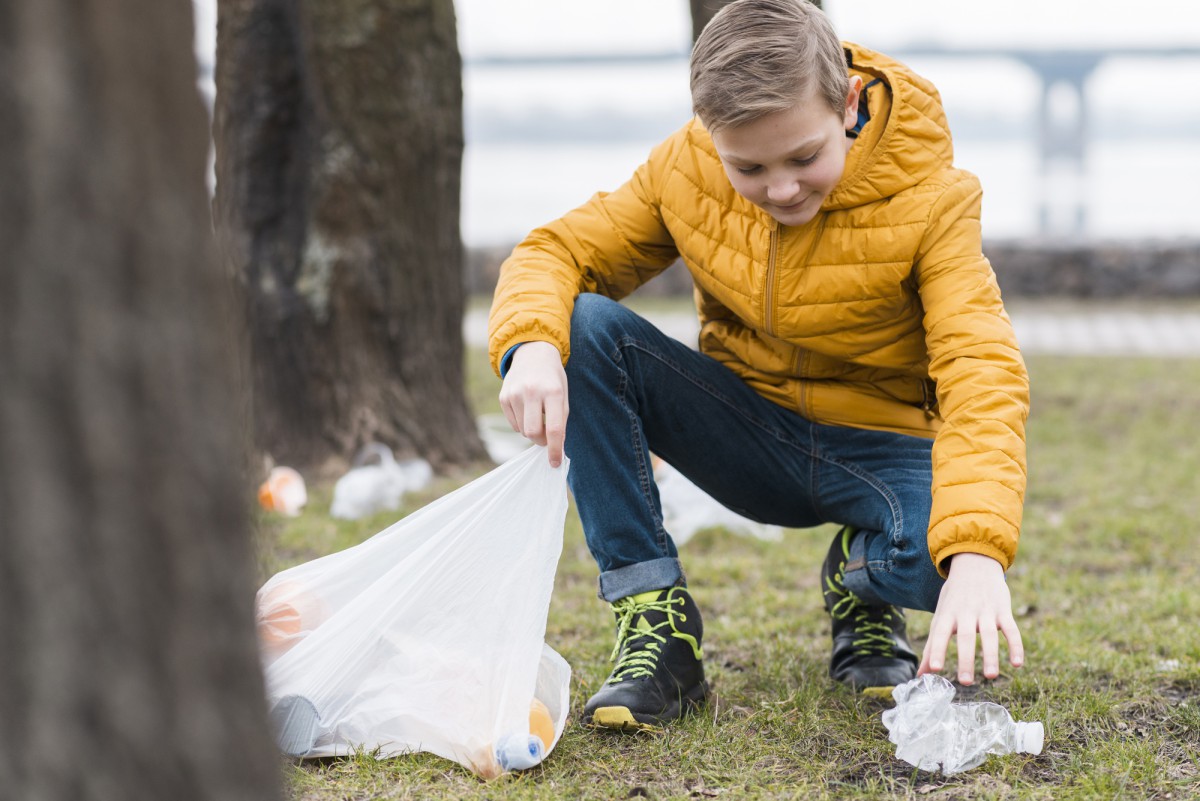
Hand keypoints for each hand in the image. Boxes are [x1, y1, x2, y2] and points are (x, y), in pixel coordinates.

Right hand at [498, 341, 568, 466]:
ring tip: (537, 414)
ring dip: (531, 430)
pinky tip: (527, 409)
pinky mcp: (503, 397)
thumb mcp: (563, 395)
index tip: (555, 463)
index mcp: (553, 392)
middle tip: (547, 437)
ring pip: (522, 430)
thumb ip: (561, 420)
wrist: (532, 354)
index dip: (555, 449)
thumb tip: (556, 448)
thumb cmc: (552, 379)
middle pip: (532, 433)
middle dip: (540, 441)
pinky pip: (513, 423)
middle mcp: (531, 392)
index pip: (554, 429)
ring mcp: (514, 394)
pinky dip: (522, 423)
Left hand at [918, 552, 1024, 684]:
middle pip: (965, 637)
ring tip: (990, 676)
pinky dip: (1015, 645)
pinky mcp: (1003, 610)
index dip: (937, 650)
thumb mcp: (940, 616)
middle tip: (965, 682)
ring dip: (991, 655)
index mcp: (947, 614)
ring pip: (989, 634)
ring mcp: (986, 611)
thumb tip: (921, 675)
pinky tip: (1017, 663)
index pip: (940, 633)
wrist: (975, 564)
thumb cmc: (954, 597)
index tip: (935, 669)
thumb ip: (932, 646)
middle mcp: (965, 612)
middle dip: (965, 659)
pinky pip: (1011, 629)